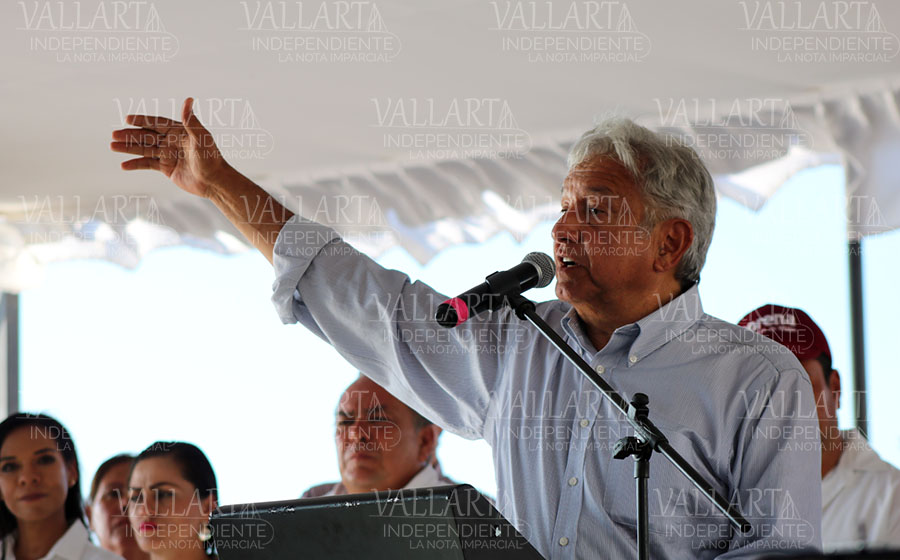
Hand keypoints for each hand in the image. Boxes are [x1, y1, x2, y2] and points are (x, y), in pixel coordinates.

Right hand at [111, 97, 229, 198]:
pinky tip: (123, 165)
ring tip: (112, 145)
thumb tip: (188, 99)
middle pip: (146, 136)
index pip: (157, 123)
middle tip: (113, 134)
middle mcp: (171, 141)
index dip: (142, 120)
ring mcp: (168, 155)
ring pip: (144, 149)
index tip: (127, 118)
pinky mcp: (167, 168)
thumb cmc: (211, 158)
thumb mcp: (201, 138)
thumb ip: (190, 120)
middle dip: (130, 135)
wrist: (214, 181)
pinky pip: (148, 164)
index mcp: (179, 132)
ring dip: (128, 148)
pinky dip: (136, 164)